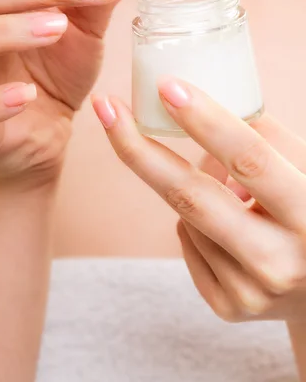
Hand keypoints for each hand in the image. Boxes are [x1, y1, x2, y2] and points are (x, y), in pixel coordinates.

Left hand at [92, 80, 305, 322]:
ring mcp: (252, 292)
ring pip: (186, 216)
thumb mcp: (305, 168)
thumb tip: (199, 97)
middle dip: (140, 149)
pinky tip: (228, 225)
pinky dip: (194, 220)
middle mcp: (280, 262)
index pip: (250, 160)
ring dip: (190, 187)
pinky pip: (187, 242)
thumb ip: (264, 136)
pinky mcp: (229, 307)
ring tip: (232, 191)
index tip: (167, 86)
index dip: (206, 120)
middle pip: (192, 197)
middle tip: (108, 108)